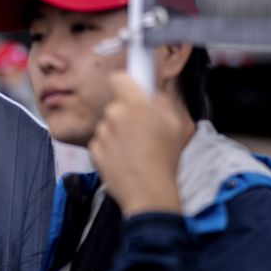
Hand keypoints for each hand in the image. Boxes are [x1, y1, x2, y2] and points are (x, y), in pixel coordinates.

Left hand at [89, 72, 191, 217]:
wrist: (148, 193)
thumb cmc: (164, 161)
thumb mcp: (176, 126)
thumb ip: (162, 103)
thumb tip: (152, 96)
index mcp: (136, 105)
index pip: (118, 78)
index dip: (125, 83)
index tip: (130, 87)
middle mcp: (115, 115)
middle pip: (116, 106)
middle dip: (126, 114)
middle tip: (142, 129)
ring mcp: (102, 133)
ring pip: (108, 125)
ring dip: (118, 133)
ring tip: (136, 150)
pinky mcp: (94, 150)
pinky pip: (101, 142)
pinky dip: (110, 148)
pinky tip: (126, 159)